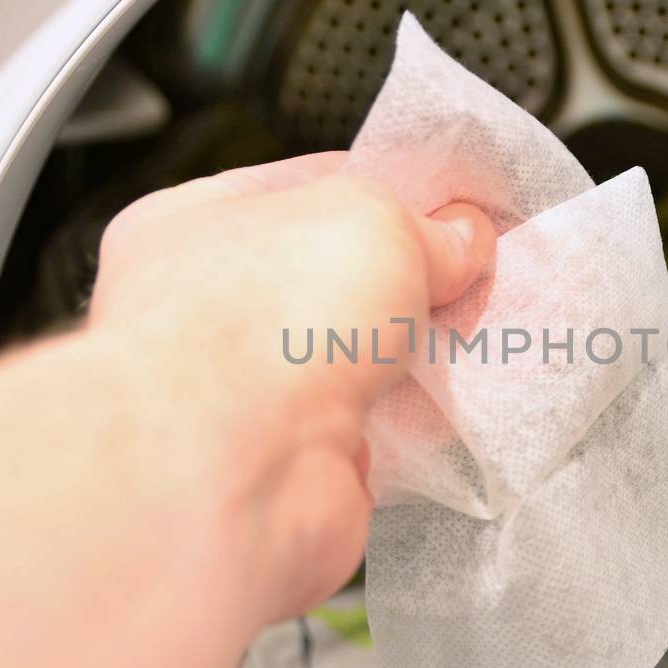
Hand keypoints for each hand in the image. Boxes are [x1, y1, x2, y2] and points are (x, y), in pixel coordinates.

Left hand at [88, 151, 495, 619]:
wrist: (231, 475)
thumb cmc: (266, 320)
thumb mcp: (369, 218)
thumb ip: (423, 224)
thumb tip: (463, 238)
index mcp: (192, 225)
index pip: (305, 191)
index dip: (386, 194)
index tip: (455, 209)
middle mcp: (205, 312)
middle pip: (334, 284)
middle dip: (408, 286)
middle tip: (474, 280)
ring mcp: (244, 398)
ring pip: (356, 365)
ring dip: (415, 360)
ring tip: (476, 341)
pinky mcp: (290, 470)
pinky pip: (373, 436)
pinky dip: (414, 429)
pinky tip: (454, 410)